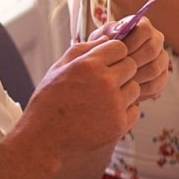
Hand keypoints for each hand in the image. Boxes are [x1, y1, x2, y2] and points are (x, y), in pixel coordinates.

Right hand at [19, 36, 145, 152]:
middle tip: (104, 83)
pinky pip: (134, 109)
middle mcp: (105, 82)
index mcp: (88, 65)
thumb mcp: (58, 70)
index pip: (120, 47)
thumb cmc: (48, 103)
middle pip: (131, 66)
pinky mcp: (120, 123)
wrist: (43, 140)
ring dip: (124, 91)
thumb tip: (107, 37)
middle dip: (121, 71)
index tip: (105, 63)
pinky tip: (103, 115)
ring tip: (101, 100)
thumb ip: (83, 50)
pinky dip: (123, 111)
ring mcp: (115, 104)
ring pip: (135, 87)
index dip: (113, 54)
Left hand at [88, 17, 169, 102]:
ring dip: (134, 76)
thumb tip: (116, 31)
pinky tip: (125, 91)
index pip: (145, 30)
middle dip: (132, 61)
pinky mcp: (162, 78)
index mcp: (143, 28)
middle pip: (152, 50)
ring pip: (154, 68)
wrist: (101, 74)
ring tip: (118, 82)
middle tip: (115, 71)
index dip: (131, 42)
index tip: (116, 53)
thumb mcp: (98, 42)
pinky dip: (139, 89)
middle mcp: (156, 41)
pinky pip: (155, 84)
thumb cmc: (99, 54)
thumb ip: (105, 33)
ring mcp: (161, 60)